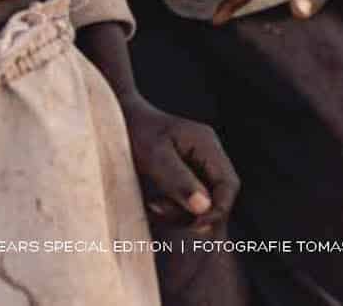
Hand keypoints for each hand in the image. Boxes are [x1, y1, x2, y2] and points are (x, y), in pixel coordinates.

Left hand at [117, 94, 238, 230]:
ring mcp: (196, 164)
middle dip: (194, 212)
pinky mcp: (184, 174)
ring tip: (152, 205)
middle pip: (217, 195)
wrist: (114, 117)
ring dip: (180, 211)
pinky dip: (173, 207)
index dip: (219, 209)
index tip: (198, 226)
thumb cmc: (133, 130)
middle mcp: (207, 154)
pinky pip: (187, 199)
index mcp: (205, 143)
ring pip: (202, 201)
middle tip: (161, 211)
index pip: (228, 183)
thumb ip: (179, 180)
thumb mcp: (153, 156)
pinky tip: (152, 203)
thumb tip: (205, 207)